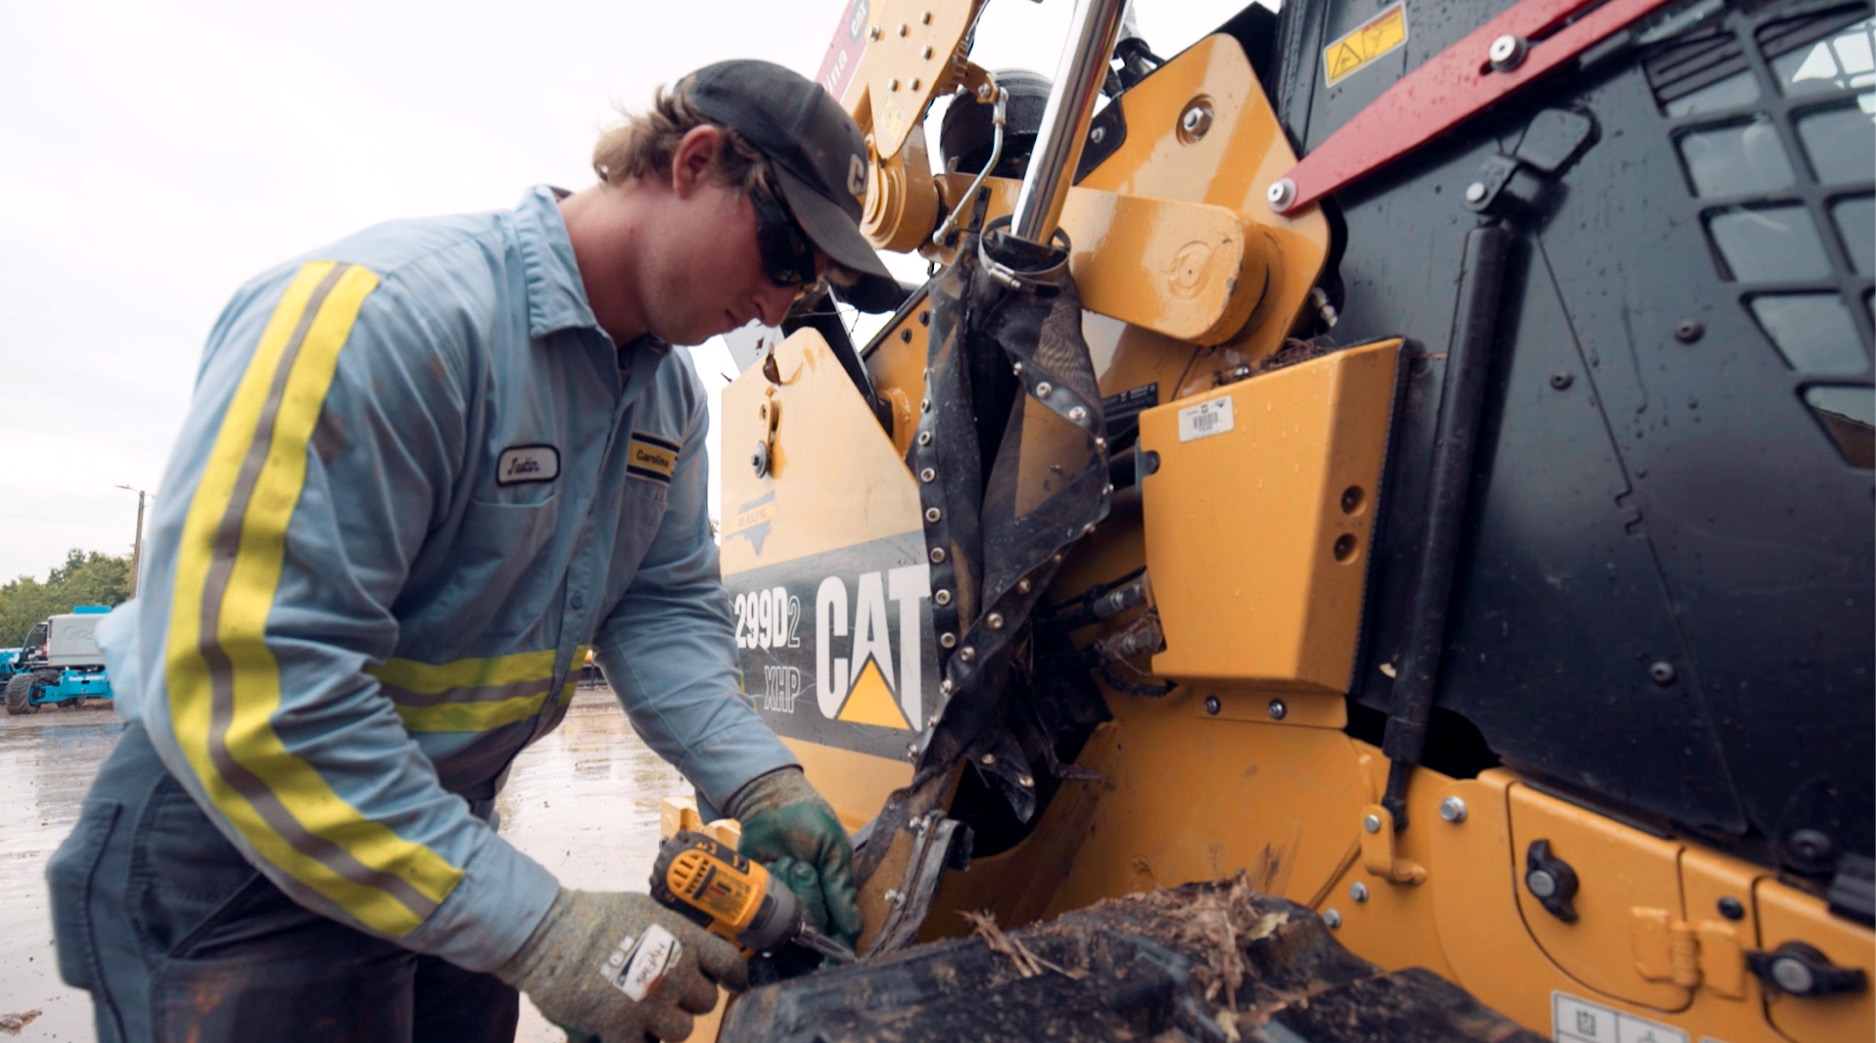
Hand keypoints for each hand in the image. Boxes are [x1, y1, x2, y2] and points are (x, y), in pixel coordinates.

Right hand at [496, 889, 746, 1040]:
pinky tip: (626, 1035)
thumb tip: (684, 947)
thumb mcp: (643, 910)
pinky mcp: (623, 1029)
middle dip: (690, 1000)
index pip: (729, 964)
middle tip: (669, 996)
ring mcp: (652, 1004)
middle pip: (706, 1002)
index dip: (733, 977)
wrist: (549, 933)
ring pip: (682, 1032)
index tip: (731, 983)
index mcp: (684, 940)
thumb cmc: (592, 915)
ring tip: (647, 1017)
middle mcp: (676, 974)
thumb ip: (671, 933)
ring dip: (667, 1027)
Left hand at [726, 767, 861, 947]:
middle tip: (804, 865)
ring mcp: (782, 899)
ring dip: (789, 882)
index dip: (833, 947)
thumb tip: (854, 929)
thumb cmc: (812, 822)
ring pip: (787, 911)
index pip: (835, 932)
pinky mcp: (759, 892)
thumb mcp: (835, 850)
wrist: (773, 802)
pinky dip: (770, 879)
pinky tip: (773, 861)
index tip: (830, 961)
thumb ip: (841, 889)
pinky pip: (764, 900)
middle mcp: (807, 902)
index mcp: (831, 894)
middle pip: (810, 921)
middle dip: (808, 892)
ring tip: (788, 858)